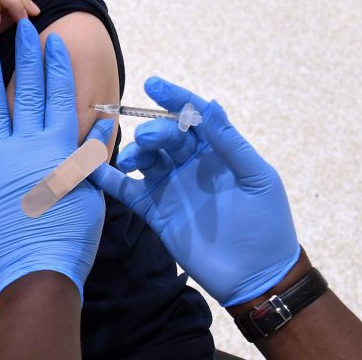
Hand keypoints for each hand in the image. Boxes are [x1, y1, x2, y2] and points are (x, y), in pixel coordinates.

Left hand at [0, 19, 111, 302]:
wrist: (36, 269)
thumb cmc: (71, 236)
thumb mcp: (91, 192)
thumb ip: (90, 155)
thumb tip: (98, 125)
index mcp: (60, 147)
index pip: (60, 96)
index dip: (57, 66)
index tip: (54, 41)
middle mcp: (30, 145)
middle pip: (29, 91)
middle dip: (27, 56)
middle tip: (22, 27)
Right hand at [89, 78, 299, 306]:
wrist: (258, 276)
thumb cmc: (268, 223)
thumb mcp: (256, 178)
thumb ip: (231, 143)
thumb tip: (211, 105)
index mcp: (218, 151)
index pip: (193, 116)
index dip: (174, 98)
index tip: (153, 85)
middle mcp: (192, 164)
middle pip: (166, 135)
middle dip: (155, 130)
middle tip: (149, 139)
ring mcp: (173, 187)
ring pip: (146, 158)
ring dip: (135, 151)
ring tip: (133, 159)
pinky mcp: (157, 212)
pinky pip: (130, 191)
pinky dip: (110, 179)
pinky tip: (93, 169)